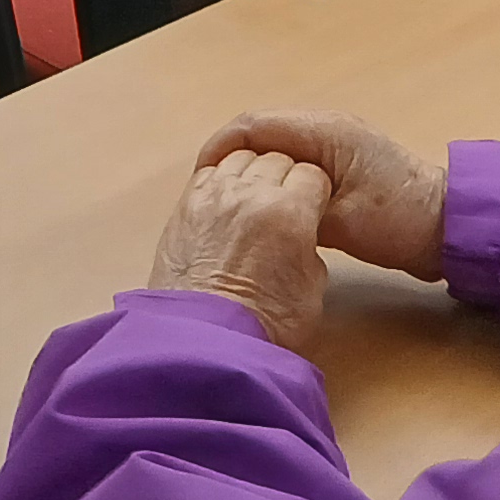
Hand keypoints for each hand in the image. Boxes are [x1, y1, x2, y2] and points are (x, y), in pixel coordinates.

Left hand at [146, 147, 332, 351]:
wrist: (206, 341)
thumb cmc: (264, 325)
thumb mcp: (312, 292)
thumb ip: (310, 250)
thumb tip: (299, 237)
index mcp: (290, 210)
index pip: (312, 174)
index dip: (314, 192)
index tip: (312, 208)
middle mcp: (251, 192)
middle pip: (277, 159)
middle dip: (285, 178)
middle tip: (284, 205)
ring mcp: (214, 194)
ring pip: (241, 158)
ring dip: (252, 173)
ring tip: (253, 200)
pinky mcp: (185, 205)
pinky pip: (209, 171)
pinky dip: (221, 179)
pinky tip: (225, 201)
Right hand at [200, 112, 447, 281]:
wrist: (448, 226)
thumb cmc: (399, 221)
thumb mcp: (342, 222)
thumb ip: (296, 210)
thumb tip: (257, 211)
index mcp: (324, 132)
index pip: (255, 125)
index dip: (221, 147)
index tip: (201, 178)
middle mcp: (326, 127)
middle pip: (261, 131)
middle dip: (231, 158)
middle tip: (208, 193)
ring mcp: (334, 143)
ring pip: (277, 147)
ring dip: (252, 167)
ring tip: (229, 200)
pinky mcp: (340, 163)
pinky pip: (294, 161)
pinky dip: (273, 177)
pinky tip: (264, 204)